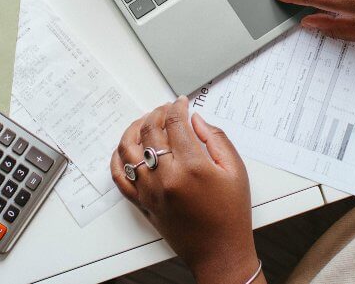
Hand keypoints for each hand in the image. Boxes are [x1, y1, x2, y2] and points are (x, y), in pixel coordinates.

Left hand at [110, 97, 260, 283]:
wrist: (219, 252)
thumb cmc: (231, 214)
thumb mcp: (235, 171)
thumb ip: (216, 139)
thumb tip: (196, 120)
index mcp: (192, 167)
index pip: (175, 124)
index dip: (177, 107)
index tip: (181, 102)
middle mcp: (166, 178)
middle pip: (150, 132)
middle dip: (157, 113)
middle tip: (166, 110)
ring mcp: (150, 191)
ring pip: (128, 150)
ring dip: (134, 129)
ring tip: (145, 123)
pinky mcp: (142, 203)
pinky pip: (119, 177)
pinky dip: (118, 158)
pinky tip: (127, 148)